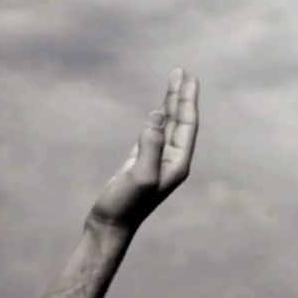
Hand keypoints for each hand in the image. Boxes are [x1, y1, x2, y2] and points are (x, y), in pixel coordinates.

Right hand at [88, 69, 199, 232]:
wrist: (109, 226)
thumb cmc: (125, 205)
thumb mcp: (140, 175)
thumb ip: (151, 145)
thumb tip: (157, 116)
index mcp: (177, 162)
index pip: (186, 125)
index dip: (187, 100)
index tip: (188, 78)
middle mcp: (171, 161)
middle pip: (180, 121)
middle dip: (181, 97)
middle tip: (181, 72)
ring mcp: (156, 162)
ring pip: (168, 126)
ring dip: (170, 104)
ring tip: (172, 82)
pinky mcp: (140, 163)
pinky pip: (154, 134)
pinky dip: (157, 118)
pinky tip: (157, 111)